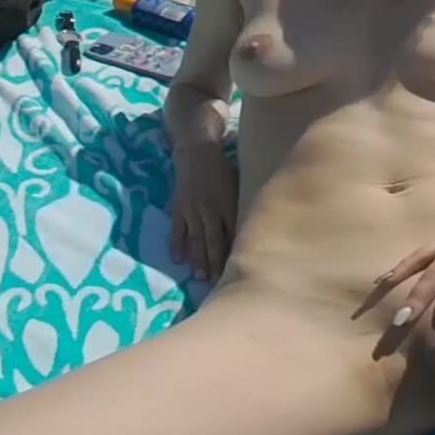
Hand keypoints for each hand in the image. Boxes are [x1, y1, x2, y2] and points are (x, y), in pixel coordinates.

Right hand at [168, 117, 238, 285]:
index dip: (234, 253)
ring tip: (199, 277)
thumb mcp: (240, 185)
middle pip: (213, 241)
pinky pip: (177, 229)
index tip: (238, 272)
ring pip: (195, 238)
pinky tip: (177, 258)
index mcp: (229, 204)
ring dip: (197, 259)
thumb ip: (244, 208)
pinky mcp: (178, 207)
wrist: (197, 151)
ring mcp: (192, 210)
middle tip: (216, 283)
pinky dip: (177, 244)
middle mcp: (211, 209)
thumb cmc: (224, 170)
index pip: (232, 234)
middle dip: (215, 263)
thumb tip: (257, 228)